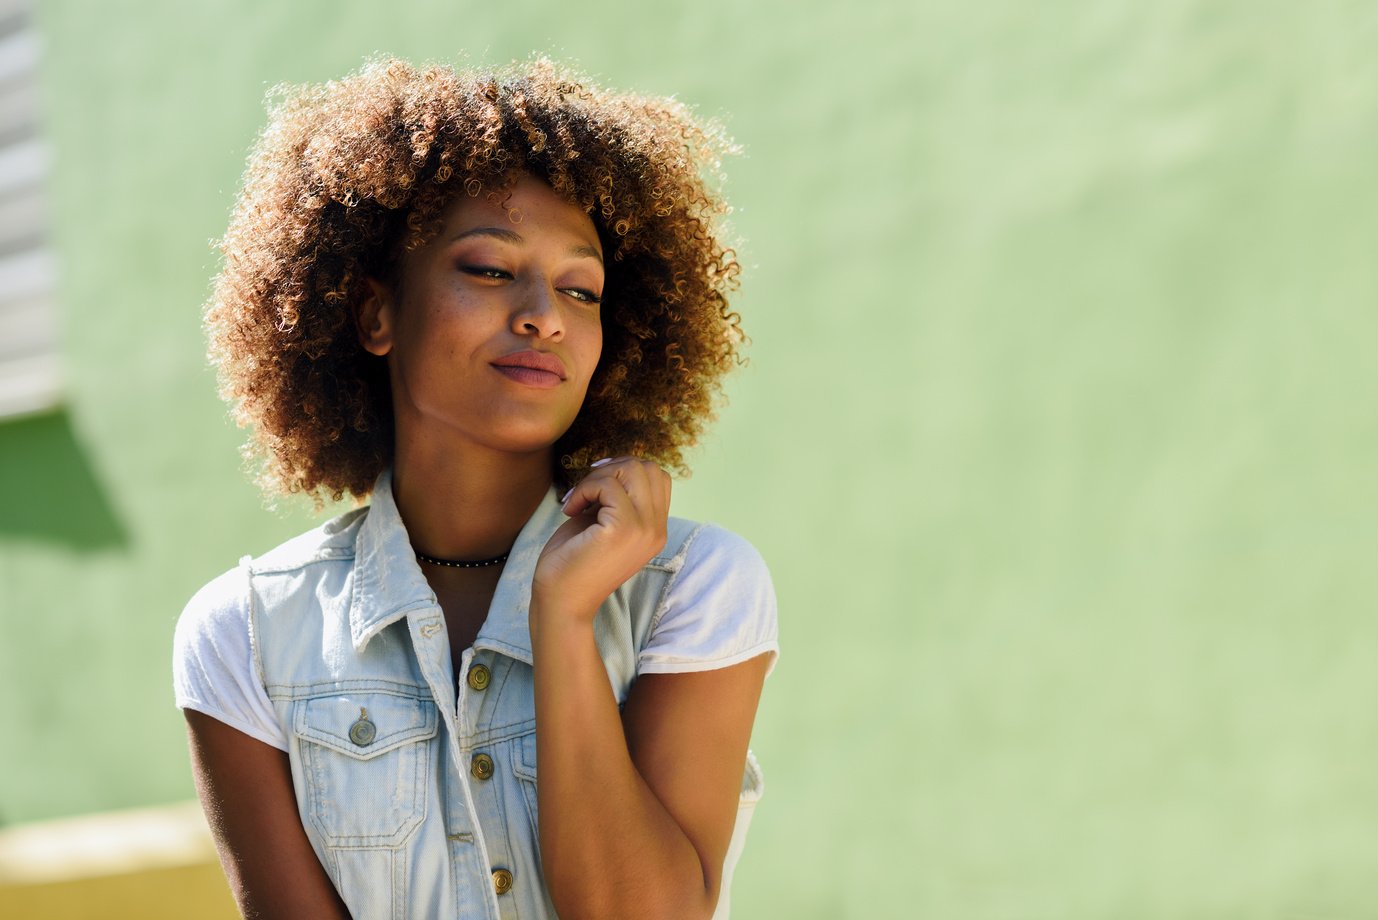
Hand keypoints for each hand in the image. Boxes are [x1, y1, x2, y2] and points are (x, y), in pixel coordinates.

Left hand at [533, 457, 670, 620]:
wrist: (560, 601)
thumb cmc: (574, 560)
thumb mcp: (603, 522)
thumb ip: (617, 496)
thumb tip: (615, 463)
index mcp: (655, 530)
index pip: (658, 477)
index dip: (625, 470)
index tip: (595, 485)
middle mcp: (657, 530)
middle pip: (647, 468)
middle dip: (610, 469)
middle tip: (584, 492)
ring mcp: (644, 530)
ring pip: (632, 470)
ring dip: (596, 478)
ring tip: (577, 500)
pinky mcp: (623, 530)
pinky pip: (608, 486)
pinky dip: (584, 489)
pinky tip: (570, 510)